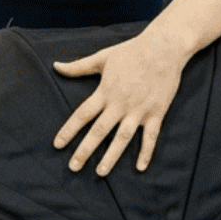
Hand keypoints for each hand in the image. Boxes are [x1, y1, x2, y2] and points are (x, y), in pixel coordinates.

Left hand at [51, 29, 191, 175]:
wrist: (164, 47)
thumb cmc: (131, 51)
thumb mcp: (102, 57)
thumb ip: (78, 66)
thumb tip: (55, 66)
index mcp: (105, 92)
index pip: (82, 115)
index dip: (69, 131)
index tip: (57, 145)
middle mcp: (120, 104)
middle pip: (99, 131)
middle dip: (84, 151)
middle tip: (73, 167)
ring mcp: (139, 110)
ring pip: (122, 138)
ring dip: (111, 157)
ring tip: (100, 173)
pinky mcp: (156, 113)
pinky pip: (150, 137)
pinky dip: (146, 152)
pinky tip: (140, 168)